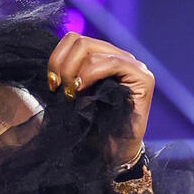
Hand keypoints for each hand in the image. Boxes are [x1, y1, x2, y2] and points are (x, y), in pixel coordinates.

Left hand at [46, 32, 153, 166]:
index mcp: (102, 57)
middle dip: (62, 66)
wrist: (110, 153)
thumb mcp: (70, 94)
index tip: (51, 85)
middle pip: (80, 41)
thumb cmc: (88, 127)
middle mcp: (119, 57)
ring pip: (91, 50)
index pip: (73, 39)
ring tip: (71, 96)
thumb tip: (50, 61)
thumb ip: (66, 73)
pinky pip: (111, 63)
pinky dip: (89, 75)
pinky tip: (81, 91)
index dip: (56, 58)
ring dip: (73, 73)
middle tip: (59, 90)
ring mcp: (133, 65)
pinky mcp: (143, 78)